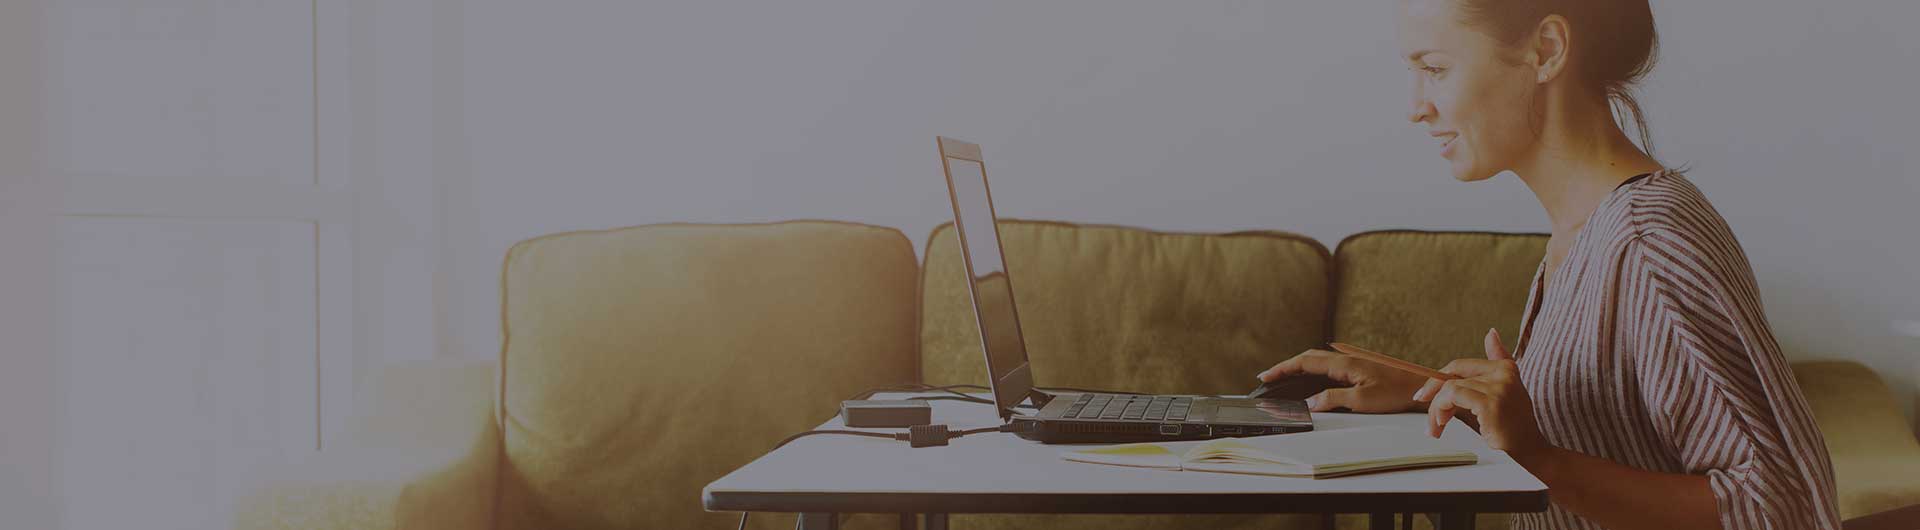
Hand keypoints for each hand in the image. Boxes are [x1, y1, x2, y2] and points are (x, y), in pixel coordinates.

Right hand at [1257, 348, 1426, 412]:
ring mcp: (1353, 360)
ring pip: (1318, 359)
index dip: (1282, 369)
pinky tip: (1312, 378)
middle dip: (1286, 366)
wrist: (1421, 386)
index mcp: (1343, 364)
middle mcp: (1346, 358)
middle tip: (1270, 377)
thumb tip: (1310, 402)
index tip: (1266, 376)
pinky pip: (1329, 364)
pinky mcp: (1359, 365)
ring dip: (1299, 366)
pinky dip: (1313, 369)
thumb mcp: (1362, 401)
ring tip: (1285, 377)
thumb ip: (1333, 399)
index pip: (1304, 362)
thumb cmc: (1397, 392)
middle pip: (1308, 357)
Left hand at [1412, 328, 1549, 457]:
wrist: (1529, 450)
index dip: (1439, 378)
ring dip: (1436, 409)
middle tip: (1426, 413)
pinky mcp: (1490, 402)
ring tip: (1436, 427)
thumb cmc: (1513, 425)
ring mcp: (1497, 387)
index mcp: (1505, 367)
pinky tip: (1442, 424)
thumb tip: (1491, 333)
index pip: (1461, 365)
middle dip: (1433, 394)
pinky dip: (1441, 409)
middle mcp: (1503, 373)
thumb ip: (1496, 361)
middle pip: (1452, 375)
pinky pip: (1452, 396)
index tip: (1424, 394)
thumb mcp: (1504, 390)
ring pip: (1449, 387)